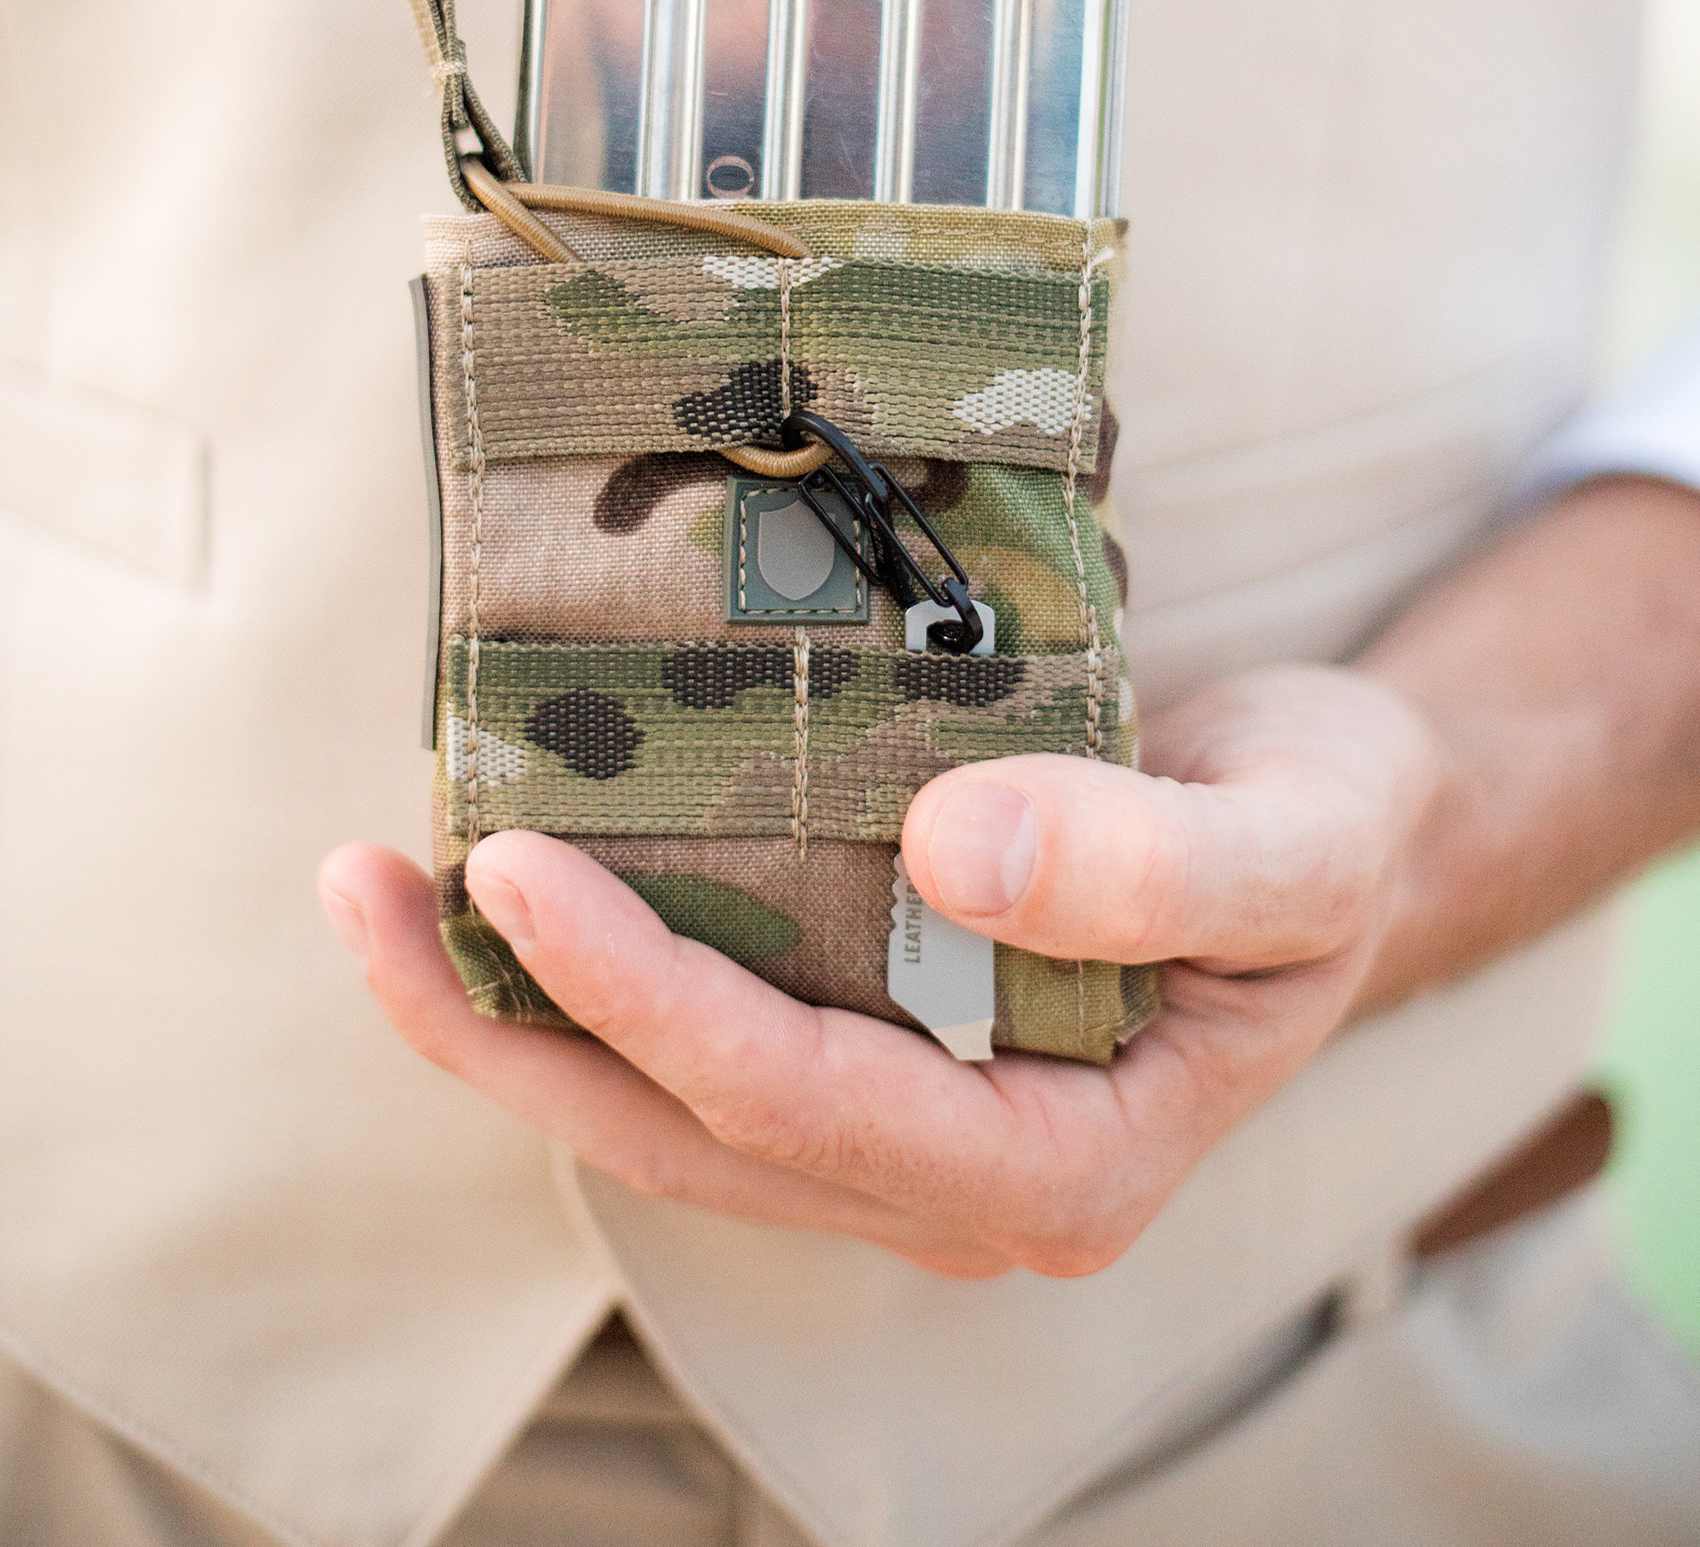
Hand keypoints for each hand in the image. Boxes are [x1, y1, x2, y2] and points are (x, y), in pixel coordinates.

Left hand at [319, 665, 1438, 1278]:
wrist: (1338, 814)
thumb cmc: (1329, 822)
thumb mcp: (1297, 837)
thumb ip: (1152, 865)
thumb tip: (945, 855)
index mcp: (1061, 1163)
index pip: (808, 1106)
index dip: (649, 1000)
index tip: (517, 869)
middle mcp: (958, 1177)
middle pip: (687, 1137)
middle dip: (508, 1027)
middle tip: (360, 892)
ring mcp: (907, 1125)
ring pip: (664, 1112)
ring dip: (512, 1013)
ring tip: (375, 890)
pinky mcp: (874, 1046)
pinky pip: (695, 1045)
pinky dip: (587, 979)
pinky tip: (504, 890)